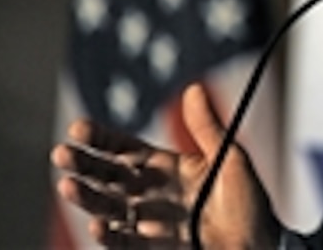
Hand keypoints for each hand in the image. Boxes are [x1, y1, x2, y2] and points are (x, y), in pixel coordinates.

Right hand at [51, 83, 278, 248]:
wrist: (261, 244)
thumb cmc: (249, 201)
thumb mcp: (230, 159)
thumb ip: (207, 128)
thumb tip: (193, 89)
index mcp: (167, 168)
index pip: (126, 150)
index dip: (102, 139)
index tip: (78, 128)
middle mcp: (152, 194)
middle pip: (109, 177)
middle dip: (84, 165)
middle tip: (61, 153)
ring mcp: (150, 223)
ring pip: (109, 208)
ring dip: (87, 199)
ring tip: (69, 186)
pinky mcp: (152, 249)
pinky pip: (123, 243)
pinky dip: (108, 235)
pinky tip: (97, 224)